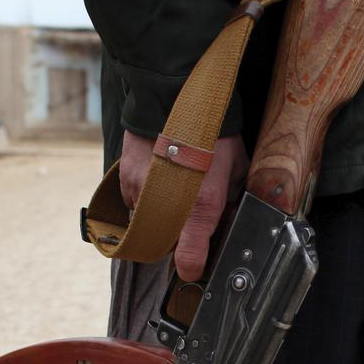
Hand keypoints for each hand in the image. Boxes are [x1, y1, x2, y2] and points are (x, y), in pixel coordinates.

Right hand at [119, 131, 248, 280]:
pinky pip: (135, 204)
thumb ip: (233, 197)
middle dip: (179, 238)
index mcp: (203, 203)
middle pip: (168, 243)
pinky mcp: (127, 180)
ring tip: (175, 195)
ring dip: (161, 219)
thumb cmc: (213, 130)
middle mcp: (168, 203)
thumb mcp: (236, 166)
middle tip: (190, 219)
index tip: (193, 269)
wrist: (174, 94)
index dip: (192, 266)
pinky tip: (159, 182)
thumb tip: (232, 218)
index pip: (190, 257)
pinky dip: (145, 201)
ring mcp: (143, 192)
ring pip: (149, 224)